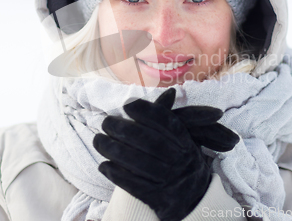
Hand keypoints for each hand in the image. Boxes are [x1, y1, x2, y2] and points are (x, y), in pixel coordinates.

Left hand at [93, 88, 238, 220]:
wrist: (194, 198)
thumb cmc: (181, 160)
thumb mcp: (182, 138)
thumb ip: (168, 118)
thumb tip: (170, 92)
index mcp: (185, 141)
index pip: (166, 122)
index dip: (146, 111)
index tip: (127, 104)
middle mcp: (179, 159)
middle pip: (148, 141)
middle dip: (123, 129)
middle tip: (106, 122)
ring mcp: (169, 179)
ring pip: (138, 162)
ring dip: (113, 150)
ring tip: (98, 140)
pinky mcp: (158, 197)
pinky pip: (134, 185)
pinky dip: (116, 174)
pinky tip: (103, 165)